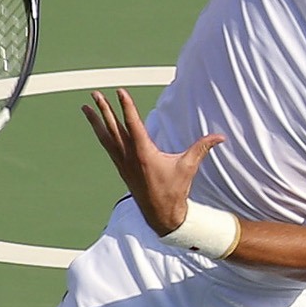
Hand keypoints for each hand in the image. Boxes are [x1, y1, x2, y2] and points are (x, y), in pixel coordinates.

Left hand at [81, 89, 222, 235]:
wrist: (160, 214)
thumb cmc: (174, 190)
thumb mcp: (188, 167)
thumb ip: (202, 148)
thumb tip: (221, 137)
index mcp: (144, 153)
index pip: (133, 124)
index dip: (126, 106)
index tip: (119, 92)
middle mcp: (129, 156)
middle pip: (113, 127)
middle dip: (104, 109)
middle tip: (95, 94)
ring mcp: (122, 162)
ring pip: (106, 137)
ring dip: (95, 121)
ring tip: (85, 107)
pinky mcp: (121, 167)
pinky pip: (107, 146)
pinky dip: (101, 134)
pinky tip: (97, 127)